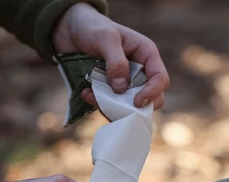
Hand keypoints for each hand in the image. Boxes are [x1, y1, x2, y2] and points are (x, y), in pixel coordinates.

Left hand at [51, 2, 168, 109]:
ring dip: (113, 107)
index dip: (152, 92)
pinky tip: (85, 93)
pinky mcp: (111, 90)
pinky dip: (99, 104)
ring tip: (91, 96)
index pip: (160, 79)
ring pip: (130, 106)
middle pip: (151, 98)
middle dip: (134, 106)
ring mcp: (125, 82)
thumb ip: (116, 62)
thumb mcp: (105, 38)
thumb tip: (121, 88)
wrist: (69, 29)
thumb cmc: (91, 27)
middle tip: (115, 106)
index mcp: (146, 54)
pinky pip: (112, 106)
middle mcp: (139, 70)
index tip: (136, 102)